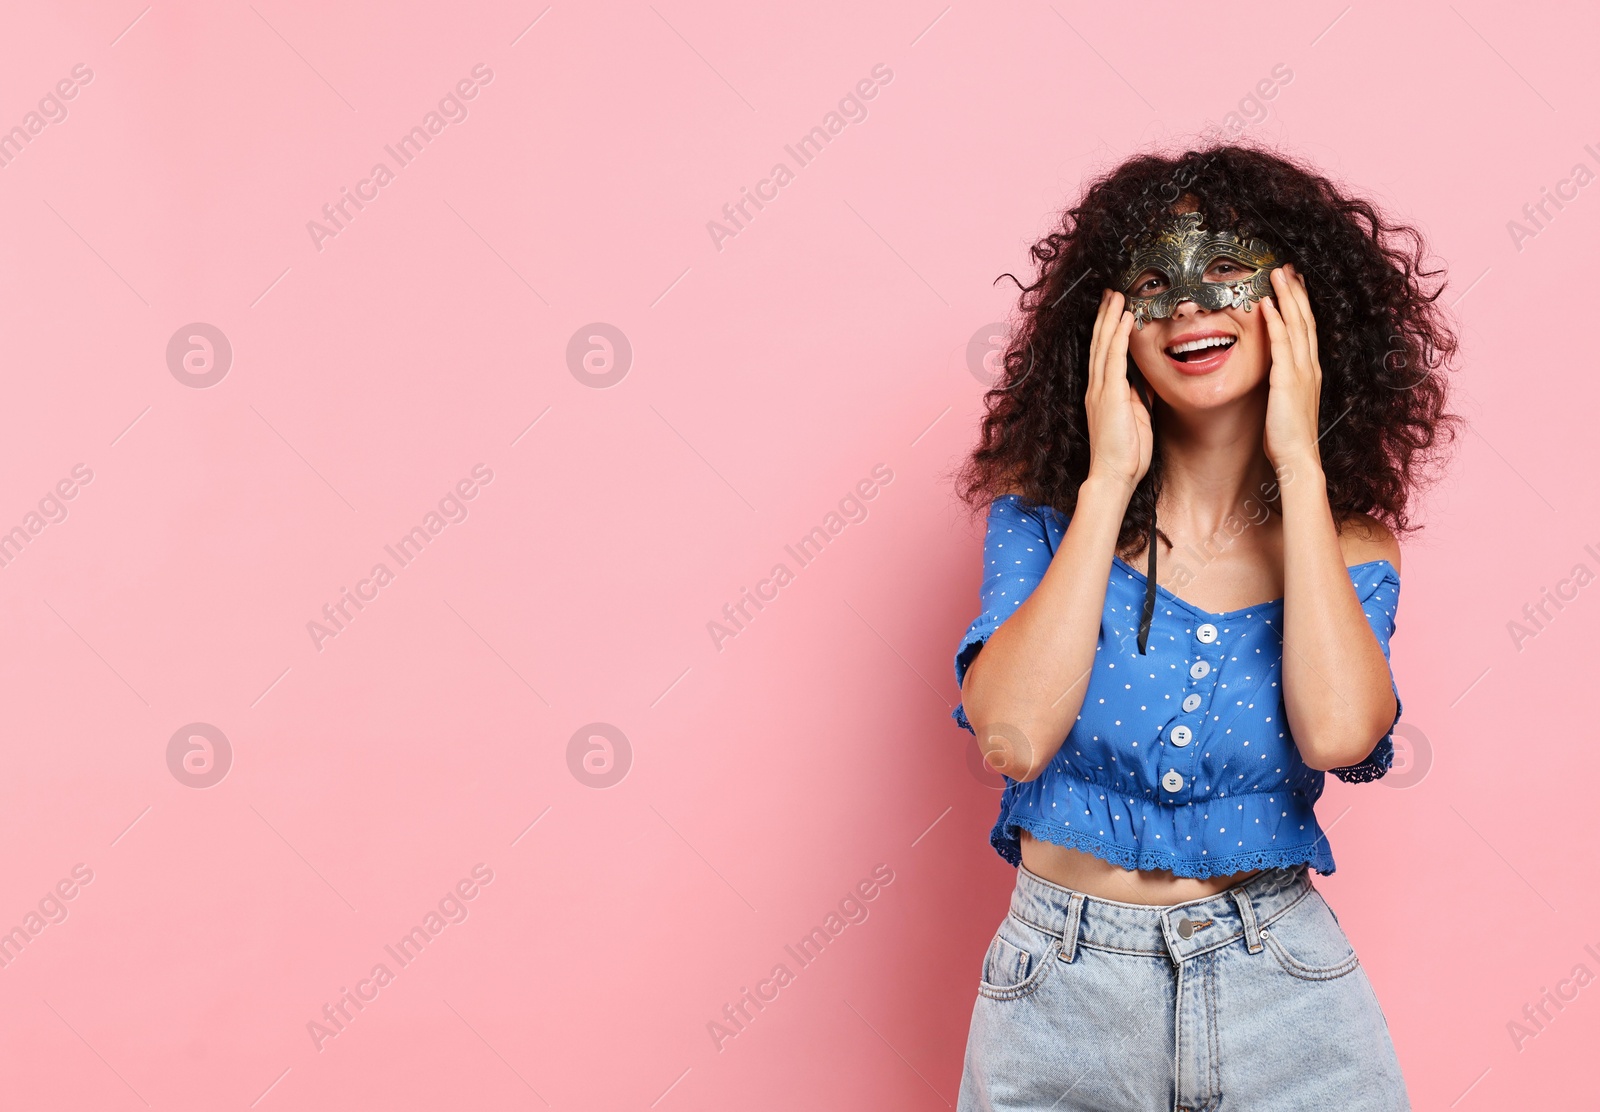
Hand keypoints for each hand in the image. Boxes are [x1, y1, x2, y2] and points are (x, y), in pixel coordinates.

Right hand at [1084, 290, 1152, 494]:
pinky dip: (1118, 336)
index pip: (1103, 353)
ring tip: (1116, 295)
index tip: (1114, 310)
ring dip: (1110, 318)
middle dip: (1105, 316)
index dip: (1107, 329)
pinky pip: (1113, 358)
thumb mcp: (1136, 417)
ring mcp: (1100, 390)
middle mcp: (1097, 387)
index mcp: (1102, 393)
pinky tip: (1124, 318)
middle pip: (1098, 343)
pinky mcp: (1108, 395)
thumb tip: (1145, 378)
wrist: (1113, 475)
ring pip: (1103, 345)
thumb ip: (1138, 396)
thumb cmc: (1126, 453)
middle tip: (1110, 292)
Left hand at [1261, 265, 1323, 473]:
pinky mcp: (1287, 380)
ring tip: (1278, 273)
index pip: (1308, 329)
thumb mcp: (1287, 403)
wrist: (1297, 458)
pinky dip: (1276, 321)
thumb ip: (1283, 384)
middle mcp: (1309, 366)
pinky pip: (1282, 344)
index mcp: (1310, 371)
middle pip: (1306, 319)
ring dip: (1288, 296)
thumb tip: (1273, 375)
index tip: (1296, 283)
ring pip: (1297, 324)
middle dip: (1297, 291)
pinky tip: (1268, 304)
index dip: (1302, 304)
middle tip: (1288, 267)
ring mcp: (1300, 371)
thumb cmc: (1288, 436)